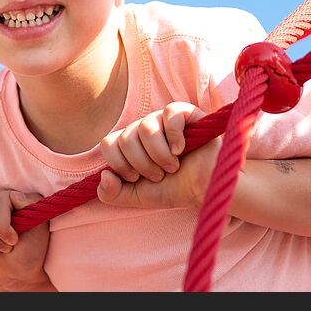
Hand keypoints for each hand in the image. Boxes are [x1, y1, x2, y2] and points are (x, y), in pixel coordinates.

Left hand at [97, 102, 221, 209]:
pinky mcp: (186, 113)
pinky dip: (174, 136)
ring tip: (172, 166)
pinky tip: (182, 149)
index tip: (137, 178)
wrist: (206, 189)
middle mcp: (144, 128)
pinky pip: (170, 113)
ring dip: (159, 155)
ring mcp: (163, 119)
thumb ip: (112, 194)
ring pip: (145, 128)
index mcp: (130, 143)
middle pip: (126, 138)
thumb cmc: (174, 190)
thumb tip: (104, 175)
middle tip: (160, 174)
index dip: (119, 164)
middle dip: (142, 164)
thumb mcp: (137, 197)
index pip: (108, 143)